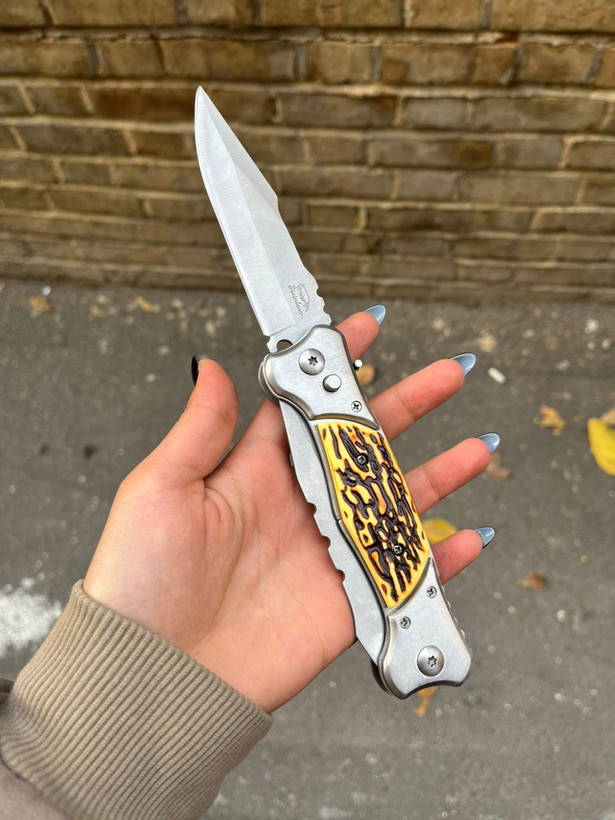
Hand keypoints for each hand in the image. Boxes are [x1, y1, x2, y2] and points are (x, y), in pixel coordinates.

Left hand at [84, 310, 490, 712]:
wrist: (154, 676)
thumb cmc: (139, 581)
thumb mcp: (159, 489)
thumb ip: (201, 430)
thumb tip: (218, 368)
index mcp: (255, 471)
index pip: (306, 406)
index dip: (336, 366)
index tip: (366, 330)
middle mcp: (298, 505)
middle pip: (366, 444)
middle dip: (409, 405)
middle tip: (446, 375)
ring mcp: (327, 552)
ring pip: (397, 502)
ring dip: (440, 475)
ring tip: (477, 447)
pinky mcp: (345, 602)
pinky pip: (404, 573)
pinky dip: (441, 559)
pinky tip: (469, 537)